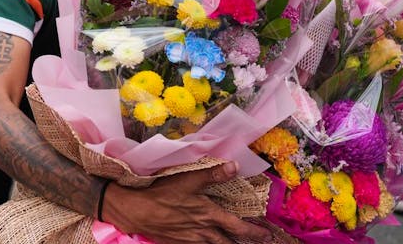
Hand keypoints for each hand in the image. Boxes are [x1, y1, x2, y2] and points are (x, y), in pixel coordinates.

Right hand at [102, 162, 271, 243]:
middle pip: (228, 243)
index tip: (266, 235)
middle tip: (256, 242)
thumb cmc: (162, 193)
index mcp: (209, 216)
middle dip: (243, 243)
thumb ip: (213, 174)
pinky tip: (204, 242)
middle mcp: (203, 232)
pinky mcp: (178, 243)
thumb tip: (234, 166)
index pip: (237, 227)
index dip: (253, 232)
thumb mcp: (188, 179)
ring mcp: (190, 240)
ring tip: (232, 243)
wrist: (136, 211)